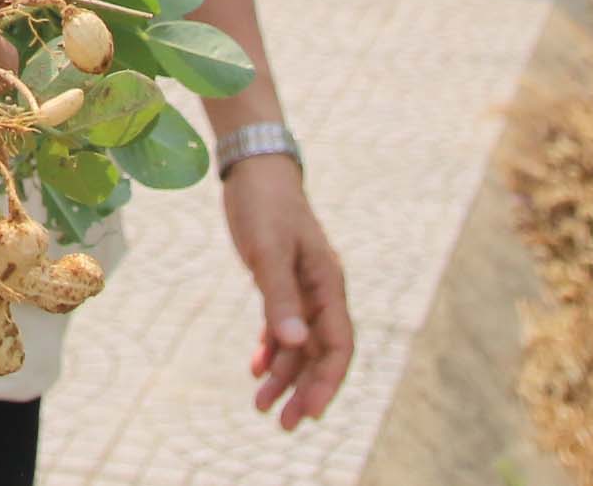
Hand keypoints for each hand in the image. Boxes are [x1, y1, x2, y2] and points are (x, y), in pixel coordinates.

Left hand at [223, 157, 352, 426]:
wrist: (254, 169)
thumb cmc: (265, 205)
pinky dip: (272, 349)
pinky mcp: (281, 282)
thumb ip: (279, 296)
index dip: (327, 381)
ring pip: (300, 343)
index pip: (338, 344)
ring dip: (284, 375)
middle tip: (283, 424)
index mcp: (328, 284)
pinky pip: (283, 326)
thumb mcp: (268, 250)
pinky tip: (256, 369)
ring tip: (260, 406)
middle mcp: (321, 291)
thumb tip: (293, 343)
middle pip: (321, 352)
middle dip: (305, 389)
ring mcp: (302, 288)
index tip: (309, 412)